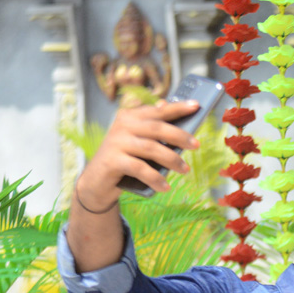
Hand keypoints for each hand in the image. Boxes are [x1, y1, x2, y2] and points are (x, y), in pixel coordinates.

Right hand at [75, 99, 200, 208]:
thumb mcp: (139, 142)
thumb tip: (167, 108)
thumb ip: (153, 129)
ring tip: (185, 169)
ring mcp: (116, 143)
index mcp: (130, 117)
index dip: (177, 107)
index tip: (196, 106)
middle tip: (196, 145)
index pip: (157, 111)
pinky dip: (155, 178)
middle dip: (180, 136)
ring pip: (151, 148)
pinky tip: (165, 187)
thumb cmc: (124, 159)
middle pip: (157, 128)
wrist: (97, 181)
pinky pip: (140, 168)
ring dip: (172, 159)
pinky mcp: (112, 161)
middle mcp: (122, 126)